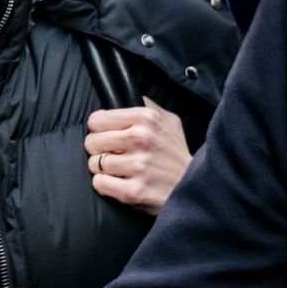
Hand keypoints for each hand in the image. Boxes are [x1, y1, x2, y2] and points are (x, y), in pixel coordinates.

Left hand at [86, 99, 191, 215]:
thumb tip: (119, 96)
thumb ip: (145, 106)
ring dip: (103, 169)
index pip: (96, 120)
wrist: (195, 187)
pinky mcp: (134, 191)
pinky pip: (100, 183)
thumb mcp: (168, 120)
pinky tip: (120, 183)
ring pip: (94, 163)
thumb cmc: (175, 153)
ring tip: (120, 170)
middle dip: (99, 150)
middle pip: (91, 142)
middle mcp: (141, 138)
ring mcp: (137, 166)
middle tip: (115, 155)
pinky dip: (106, 185)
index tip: (110, 138)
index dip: (100, 130)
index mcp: (146, 118)